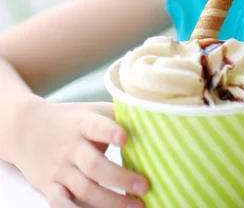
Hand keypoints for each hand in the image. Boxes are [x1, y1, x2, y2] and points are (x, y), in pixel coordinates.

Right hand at [10, 97, 146, 206]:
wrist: (26, 127)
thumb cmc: (72, 119)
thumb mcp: (92, 110)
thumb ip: (118, 117)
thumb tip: (153, 120)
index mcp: (83, 124)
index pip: (96, 126)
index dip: (110, 132)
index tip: (125, 138)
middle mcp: (70, 148)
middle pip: (94, 166)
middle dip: (120, 178)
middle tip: (145, 186)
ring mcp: (59, 169)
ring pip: (83, 189)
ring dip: (110, 202)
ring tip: (135, 205)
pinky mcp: (49, 186)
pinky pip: (61, 204)